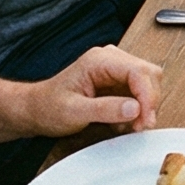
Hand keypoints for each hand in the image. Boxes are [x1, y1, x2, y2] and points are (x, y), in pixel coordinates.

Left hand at [24, 45, 161, 137]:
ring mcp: (116, 69)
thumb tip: (136, 108)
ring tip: (132, 125)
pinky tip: (124, 121)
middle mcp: (112, 59)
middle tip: (142, 125)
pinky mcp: (118, 80)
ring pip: (147, 82)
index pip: (138, 71)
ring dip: (145, 106)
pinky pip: (139, 91)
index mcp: (100, 60)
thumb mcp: (73, 112)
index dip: (147, 95)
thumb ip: (105, 109)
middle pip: (148, 74)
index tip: (146, 118)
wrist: (35, 110)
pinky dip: (137, 108)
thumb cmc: (48, 107)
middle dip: (149, 101)